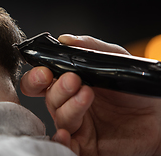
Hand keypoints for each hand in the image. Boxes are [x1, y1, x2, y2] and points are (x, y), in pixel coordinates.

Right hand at [20, 34, 160, 155]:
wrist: (159, 114)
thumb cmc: (134, 88)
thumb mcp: (115, 59)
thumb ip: (91, 47)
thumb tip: (65, 39)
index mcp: (68, 84)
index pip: (40, 82)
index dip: (36, 78)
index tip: (45, 71)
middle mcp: (69, 105)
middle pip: (48, 99)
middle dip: (56, 89)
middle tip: (73, 79)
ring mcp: (78, 126)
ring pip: (60, 118)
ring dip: (69, 107)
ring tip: (87, 94)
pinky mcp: (86, 146)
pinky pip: (67, 147)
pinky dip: (63, 142)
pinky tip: (67, 134)